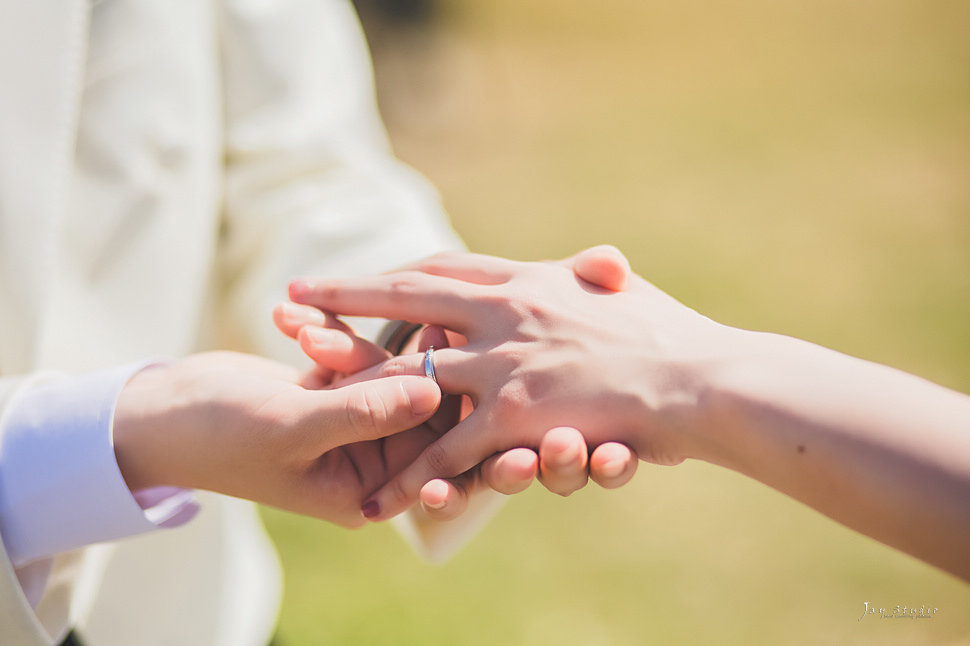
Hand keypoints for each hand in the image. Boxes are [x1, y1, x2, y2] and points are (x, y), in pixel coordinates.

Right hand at [112, 351, 442, 526]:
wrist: (160, 415)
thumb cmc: (220, 435)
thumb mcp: (293, 426)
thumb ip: (364, 412)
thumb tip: (434, 392)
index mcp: (368, 491)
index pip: (430, 445)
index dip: (437, 393)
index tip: (436, 340)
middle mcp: (366, 462)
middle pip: (408, 400)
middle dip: (372, 362)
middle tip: (342, 332)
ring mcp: (349, 423)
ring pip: (377, 369)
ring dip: (338, 342)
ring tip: (294, 327)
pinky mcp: (330, 390)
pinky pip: (349, 351)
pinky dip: (321, 331)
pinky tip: (285, 317)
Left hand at [289, 247, 705, 519]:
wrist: (704, 380)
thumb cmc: (671, 334)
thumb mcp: (620, 292)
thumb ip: (592, 277)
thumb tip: (597, 260)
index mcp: (527, 282)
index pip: (443, 268)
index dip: (393, 270)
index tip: (354, 270)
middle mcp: (506, 313)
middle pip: (407, 300)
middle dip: (344, 299)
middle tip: (292, 301)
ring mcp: (506, 363)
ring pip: (412, 373)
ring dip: (356, 379)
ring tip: (303, 385)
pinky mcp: (517, 416)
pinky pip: (451, 450)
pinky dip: (414, 474)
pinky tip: (377, 493)